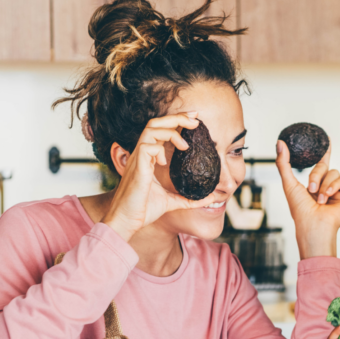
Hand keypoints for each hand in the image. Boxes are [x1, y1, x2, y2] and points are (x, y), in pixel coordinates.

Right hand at [101, 112, 218, 240]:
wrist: (127, 221)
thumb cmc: (144, 210)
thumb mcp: (173, 202)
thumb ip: (190, 199)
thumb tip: (212, 198)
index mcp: (149, 159)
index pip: (161, 132)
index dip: (177, 122)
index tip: (194, 120)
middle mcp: (142, 155)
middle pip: (156, 124)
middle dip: (177, 117)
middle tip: (196, 119)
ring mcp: (137, 159)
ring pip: (151, 129)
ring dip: (171, 131)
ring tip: (185, 144)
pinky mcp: (137, 167)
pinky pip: (147, 146)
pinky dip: (159, 149)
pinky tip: (165, 161)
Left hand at [276, 141, 339, 258]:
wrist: (313, 225)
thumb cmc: (300, 210)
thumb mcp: (289, 183)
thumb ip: (284, 163)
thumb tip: (280, 142)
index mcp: (315, 184)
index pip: (321, 163)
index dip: (325, 151)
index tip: (327, 139)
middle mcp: (327, 186)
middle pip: (325, 166)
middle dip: (316, 175)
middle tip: (310, 190)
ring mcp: (338, 191)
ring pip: (334, 172)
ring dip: (324, 184)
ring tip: (319, 199)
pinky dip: (334, 187)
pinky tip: (328, 197)